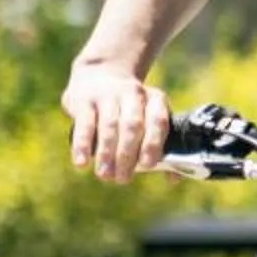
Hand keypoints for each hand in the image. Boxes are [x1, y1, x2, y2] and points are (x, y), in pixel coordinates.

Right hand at [63, 63, 172, 182]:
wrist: (99, 76)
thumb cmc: (129, 110)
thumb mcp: (149, 119)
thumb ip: (161, 148)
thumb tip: (174, 179)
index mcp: (155, 99)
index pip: (158, 121)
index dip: (153, 143)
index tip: (147, 165)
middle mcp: (133, 93)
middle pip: (132, 125)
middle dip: (128, 154)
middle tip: (123, 178)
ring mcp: (107, 94)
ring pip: (109, 126)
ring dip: (107, 153)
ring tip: (105, 175)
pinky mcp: (83, 99)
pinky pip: (84, 124)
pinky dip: (83, 145)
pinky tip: (82, 162)